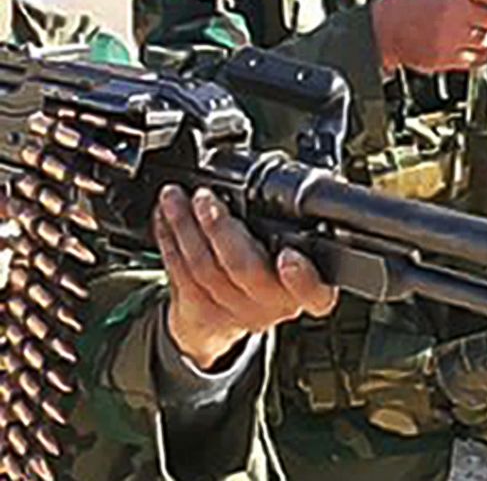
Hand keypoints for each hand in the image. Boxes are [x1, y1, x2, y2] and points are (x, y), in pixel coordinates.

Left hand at [156, 185, 337, 370]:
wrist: (226, 317)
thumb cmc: (265, 267)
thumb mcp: (293, 246)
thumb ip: (289, 224)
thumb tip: (273, 178)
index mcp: (307, 288)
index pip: (314, 291)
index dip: (301, 277)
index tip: (288, 256)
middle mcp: (276, 305)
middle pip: (246, 271)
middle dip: (220, 229)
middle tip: (204, 199)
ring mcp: (238, 313)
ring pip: (206, 270)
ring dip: (185, 227)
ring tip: (175, 198)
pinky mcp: (202, 314)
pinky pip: (180, 276)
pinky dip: (169, 241)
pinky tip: (165, 220)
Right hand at [371, 0, 486, 73]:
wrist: (383, 29)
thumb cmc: (408, 1)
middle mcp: (457, 12)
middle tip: (476, 12)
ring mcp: (454, 38)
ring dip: (486, 34)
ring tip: (464, 27)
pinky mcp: (450, 59)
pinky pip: (480, 58)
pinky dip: (479, 51)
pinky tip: (463, 42)